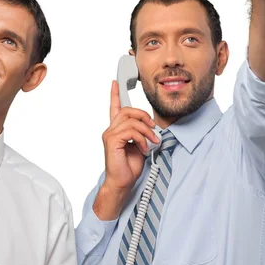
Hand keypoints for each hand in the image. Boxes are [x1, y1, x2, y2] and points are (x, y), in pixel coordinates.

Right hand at [93, 80, 159, 219]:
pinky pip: (131, 131)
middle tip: (153, 128)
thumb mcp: (140, 146)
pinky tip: (144, 148)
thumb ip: (141, 133)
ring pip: (131, 120)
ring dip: (146, 130)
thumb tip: (151, 127)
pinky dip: (142, 139)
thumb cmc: (129, 166)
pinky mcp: (112, 140)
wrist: (122, 182)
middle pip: (128, 110)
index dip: (115, 94)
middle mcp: (111, 129)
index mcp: (117, 129)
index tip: (115, 82)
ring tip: (152, 142)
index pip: (115, 107)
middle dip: (144, 116)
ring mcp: (110, 134)